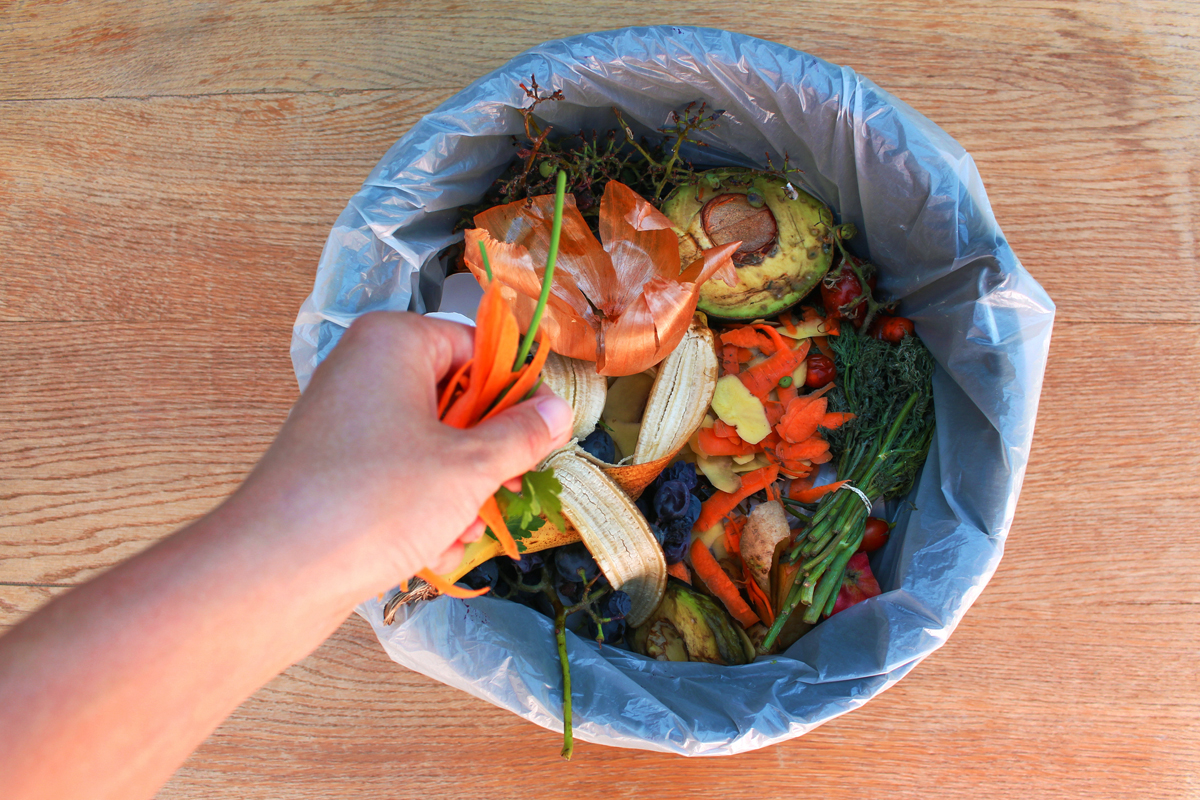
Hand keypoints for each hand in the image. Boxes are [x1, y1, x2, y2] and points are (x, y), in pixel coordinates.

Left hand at [235, 311, 573, 593]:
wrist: (274, 571)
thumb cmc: (376, 500)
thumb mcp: (469, 467)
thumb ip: (521, 435)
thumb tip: (558, 410)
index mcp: (395, 343)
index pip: (478, 346)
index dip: (516, 388)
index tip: (545, 429)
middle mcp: (365, 370)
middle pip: (456, 398)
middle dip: (485, 453)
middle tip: (507, 487)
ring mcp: (346, 421)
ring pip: (431, 446)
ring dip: (458, 492)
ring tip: (461, 530)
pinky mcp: (334, 469)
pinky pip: (398, 476)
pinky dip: (421, 510)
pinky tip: (430, 550)